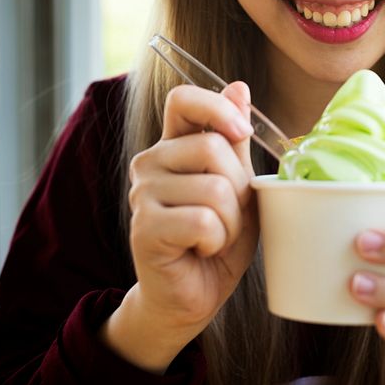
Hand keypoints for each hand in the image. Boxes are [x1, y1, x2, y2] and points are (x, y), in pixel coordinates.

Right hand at [102, 82, 258, 371]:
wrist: (192, 297)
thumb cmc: (216, 239)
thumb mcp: (238, 186)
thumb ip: (235, 141)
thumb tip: (239, 87)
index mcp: (173, 145)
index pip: (182, 99)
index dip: (217, 108)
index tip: (242, 132)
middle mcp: (150, 162)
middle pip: (213, 148)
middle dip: (239, 189)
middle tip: (227, 217)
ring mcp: (142, 194)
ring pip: (215, 190)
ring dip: (231, 222)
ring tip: (214, 237)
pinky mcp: (144, 228)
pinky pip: (204, 221)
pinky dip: (216, 241)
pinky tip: (201, 251)